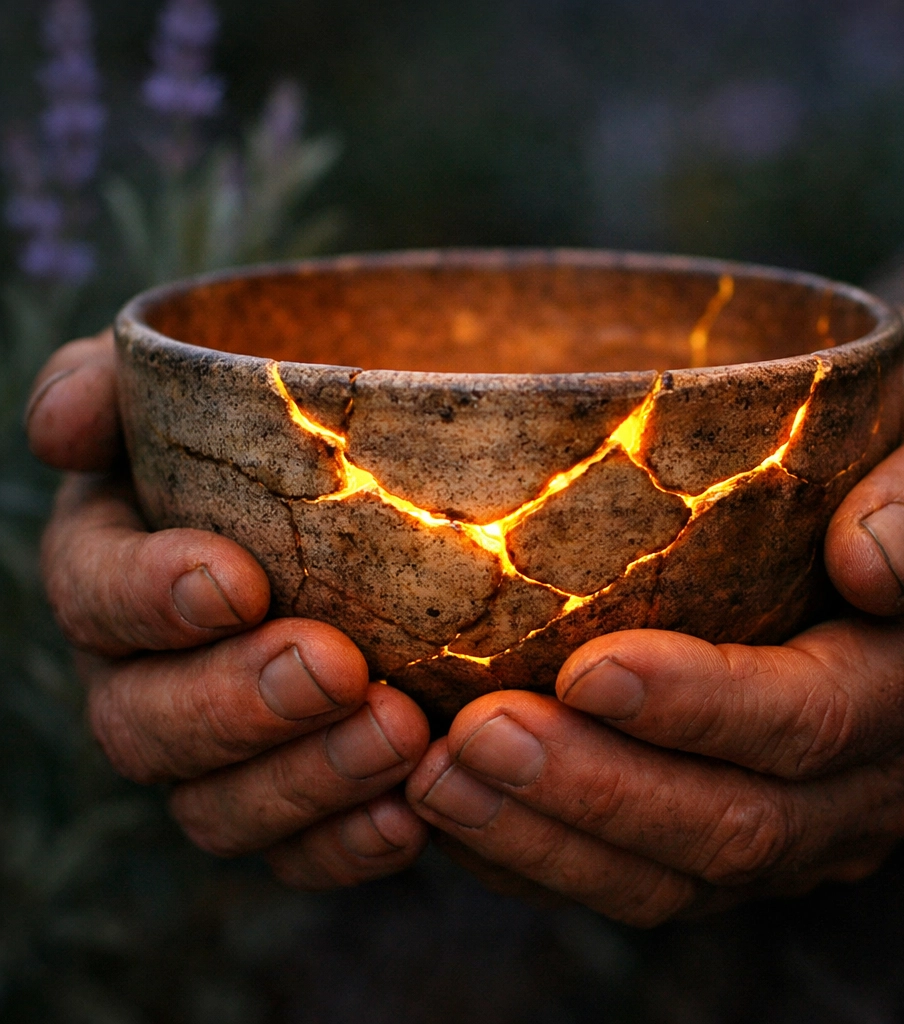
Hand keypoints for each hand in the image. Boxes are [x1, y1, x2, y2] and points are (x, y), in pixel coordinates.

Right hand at [28, 331, 430, 888]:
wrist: (388, 506)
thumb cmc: (297, 434)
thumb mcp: (213, 381)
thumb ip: (122, 382)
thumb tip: (65, 426)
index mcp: (119, 568)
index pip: (95, 589)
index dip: (151, 595)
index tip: (238, 581)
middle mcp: (150, 672)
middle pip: (145, 722)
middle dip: (236, 703)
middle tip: (338, 666)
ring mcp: (220, 750)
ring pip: (218, 807)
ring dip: (305, 781)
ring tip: (401, 735)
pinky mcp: (295, 799)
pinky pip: (298, 852)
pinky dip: (347, 844)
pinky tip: (412, 816)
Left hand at [406, 313, 903, 925]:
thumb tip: (878, 562)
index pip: (812, 716)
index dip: (701, 707)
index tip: (585, 667)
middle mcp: (875, 773)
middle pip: (736, 823)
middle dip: (596, 791)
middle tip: (472, 741)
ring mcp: (811, 818)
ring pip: (680, 876)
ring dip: (552, 840)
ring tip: (439, 782)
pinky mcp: (749, 831)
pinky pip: (649, 879)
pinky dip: (549, 862)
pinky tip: (463, 818)